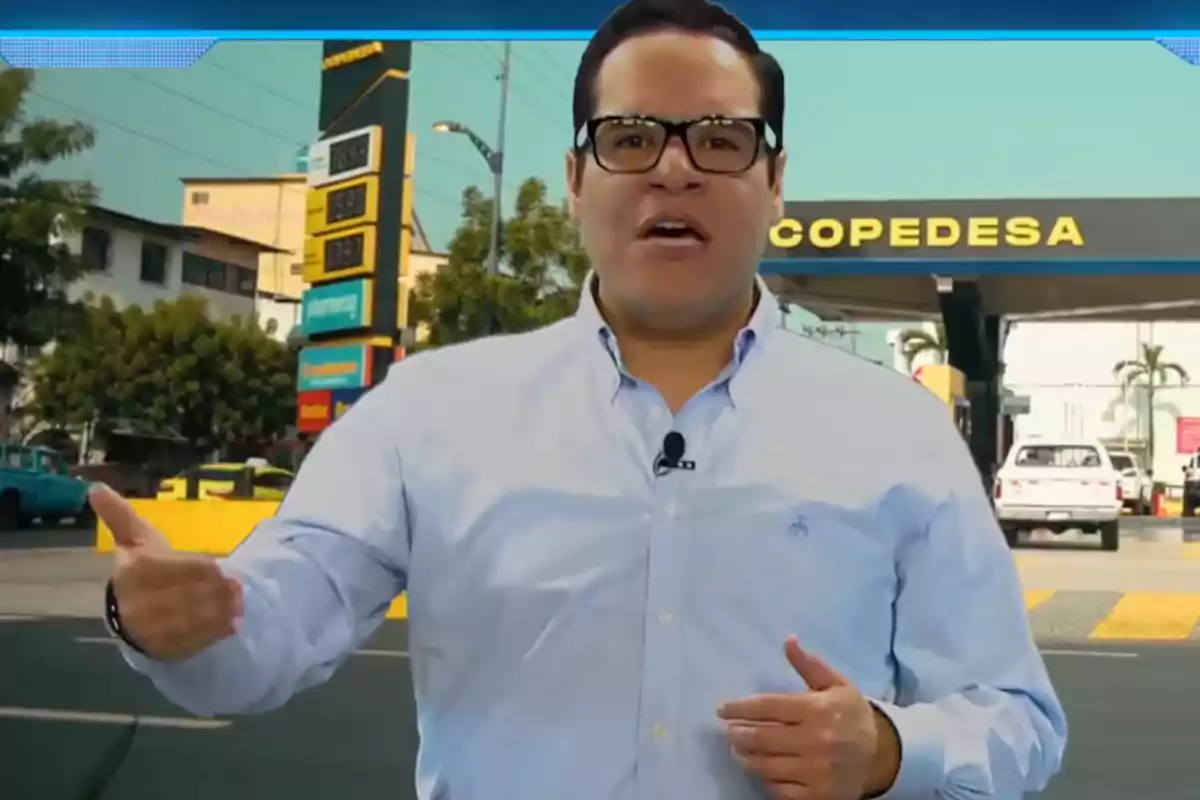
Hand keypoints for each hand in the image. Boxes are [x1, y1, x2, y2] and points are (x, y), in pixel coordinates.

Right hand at [93, 484, 242, 660]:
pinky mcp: (161, 650)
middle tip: (240, 587)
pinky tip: (231, 625)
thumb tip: (96, 488)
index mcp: (132, 573)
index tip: (223, 567)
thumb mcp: (134, 540)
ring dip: (218, 614)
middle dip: (214, 593)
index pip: (171, 570)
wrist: (130, 611)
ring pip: (188, 621)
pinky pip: (190, 642)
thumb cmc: (142, 569)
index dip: (199, 570)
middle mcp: (135, 605)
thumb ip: (120, 516)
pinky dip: (213, 634)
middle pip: (182, 597)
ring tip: (240, 605)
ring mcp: (147, 631)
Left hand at [717, 637, 899, 799]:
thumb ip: (809, 664)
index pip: (768, 707)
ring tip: (738, 750)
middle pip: (762, 738)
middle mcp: (816, 741)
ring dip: (746, 757)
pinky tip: (761, 770)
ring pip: (767, 766)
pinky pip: (780, 790)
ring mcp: (817, 772)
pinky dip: (766, 780)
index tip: (722, 709)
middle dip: (738, 734)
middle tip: (728, 731)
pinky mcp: (818, 795)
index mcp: (818, 709)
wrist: (883, 756)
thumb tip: (788, 640)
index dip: (740, 708)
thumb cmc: (852, 715)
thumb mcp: (836, 684)